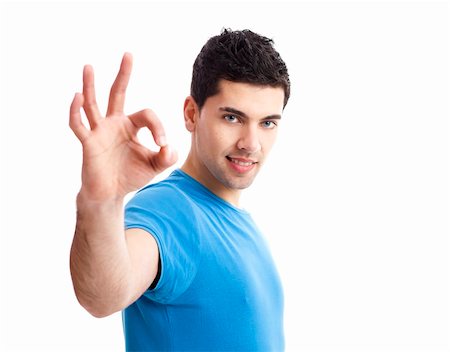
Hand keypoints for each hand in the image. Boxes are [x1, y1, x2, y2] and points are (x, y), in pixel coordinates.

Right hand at [70, 53, 176, 200]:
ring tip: (89, 66)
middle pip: (118, 93)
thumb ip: (167, 157)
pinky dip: (75, 111)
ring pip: (93, 104)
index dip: (158, 127)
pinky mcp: (88, 142)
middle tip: (129, 55)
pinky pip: (78, 124)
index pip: (147, 115)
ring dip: (91, 85)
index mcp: (131, 126)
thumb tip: (170, 147)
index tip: (163, 145)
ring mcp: (99, 131)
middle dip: (123, 75)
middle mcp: (114, 123)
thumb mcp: (155, 166)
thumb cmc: (131, 176)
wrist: (111, 194)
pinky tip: (77, 96)